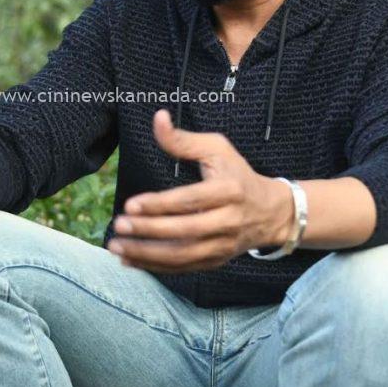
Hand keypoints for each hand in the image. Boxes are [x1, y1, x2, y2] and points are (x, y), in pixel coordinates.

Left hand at [109, 109, 292, 272]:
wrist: (270, 212)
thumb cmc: (237, 175)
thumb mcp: (217, 149)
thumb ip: (184, 139)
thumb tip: (158, 118)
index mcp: (229, 191)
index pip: (191, 200)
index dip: (160, 204)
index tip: (131, 205)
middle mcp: (229, 221)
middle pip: (186, 231)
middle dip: (149, 230)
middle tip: (119, 225)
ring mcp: (223, 245)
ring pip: (183, 256)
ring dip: (147, 254)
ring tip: (117, 246)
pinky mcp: (216, 261)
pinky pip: (183, 268)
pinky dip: (155, 267)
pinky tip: (129, 260)